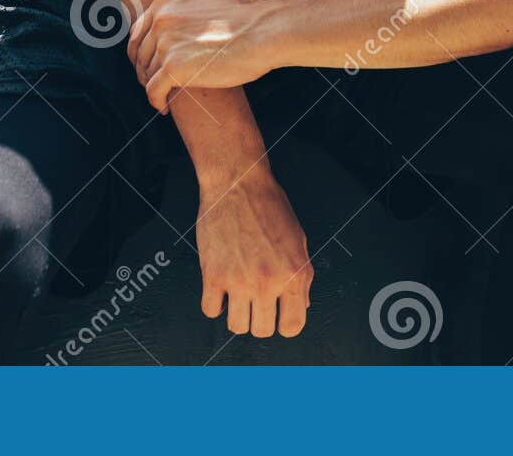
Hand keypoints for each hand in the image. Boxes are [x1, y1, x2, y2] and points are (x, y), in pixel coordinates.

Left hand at [127, 0, 279, 112]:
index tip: (150, 63)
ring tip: (163, 97)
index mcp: (166, 0)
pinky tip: (164, 108)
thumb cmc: (251, 13)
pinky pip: (154, 90)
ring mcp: (165, 42)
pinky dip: (156, 102)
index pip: (139, 30)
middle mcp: (160, 18)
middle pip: (140, 52)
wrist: (264, 32)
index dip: (142, 50)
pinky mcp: (173, 67)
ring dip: (151, 87)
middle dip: (144, 70)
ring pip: (146, 73)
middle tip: (155, 84)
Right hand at [196, 166, 312, 337]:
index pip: (292, 326)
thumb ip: (301, 277)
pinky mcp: (212, 275)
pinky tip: (220, 288)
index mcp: (295, 274)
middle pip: (262, 330)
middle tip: (256, 302)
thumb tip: (301, 304)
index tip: (278, 316)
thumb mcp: (299, 240)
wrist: (238, 182)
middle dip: (260, 319)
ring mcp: (239, 281)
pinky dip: (214, 304)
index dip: (284, 323)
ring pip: (236, 327)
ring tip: (237, 296)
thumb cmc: (268, 204)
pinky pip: (210, 311)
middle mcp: (268, 282)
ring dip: (237, 314)